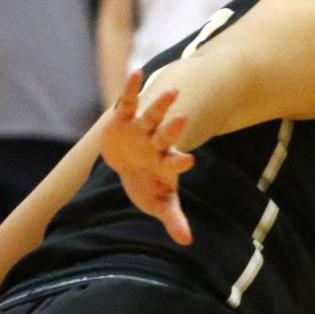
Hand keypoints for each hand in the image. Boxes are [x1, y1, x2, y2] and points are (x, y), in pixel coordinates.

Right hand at [99, 70, 193, 243]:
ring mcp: (142, 130)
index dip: (180, 163)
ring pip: (153, 115)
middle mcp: (156, 144)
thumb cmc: (147, 185)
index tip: (189, 162)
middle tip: (185, 118)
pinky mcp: (125, 119)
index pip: (174, 163)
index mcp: (164, 164)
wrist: (129, 166)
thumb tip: (187, 241)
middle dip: (174, 128)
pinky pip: (129, 101)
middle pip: (166, 135)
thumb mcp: (158, 203)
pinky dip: (132, 88)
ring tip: (174, 89)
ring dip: (161, 104)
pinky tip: (137, 72)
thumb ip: (172, 217)